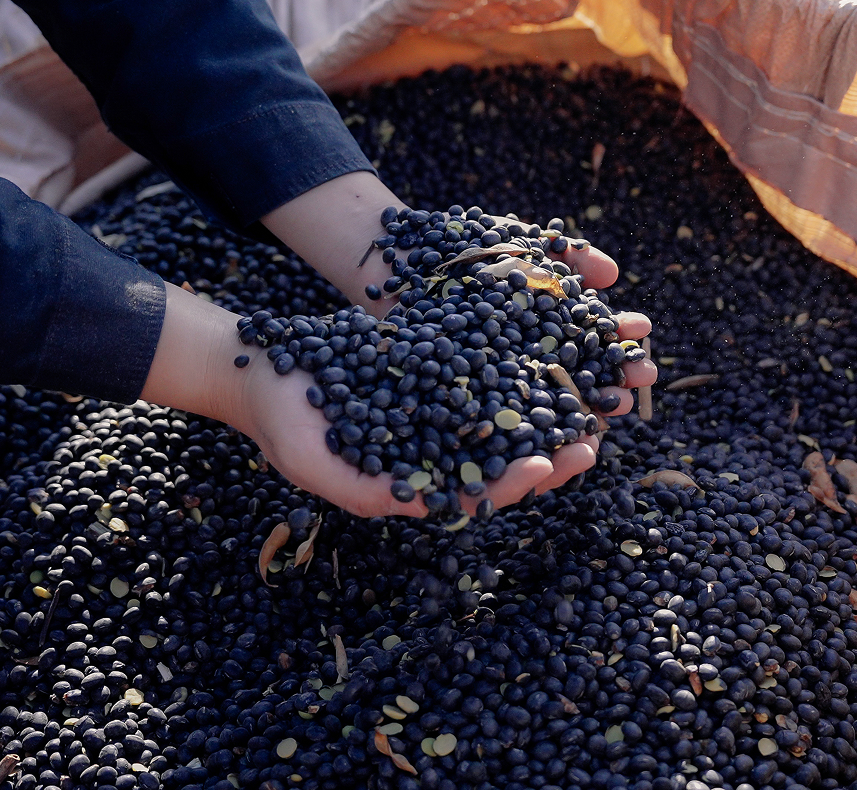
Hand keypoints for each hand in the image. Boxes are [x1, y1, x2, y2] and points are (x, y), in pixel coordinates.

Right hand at [233, 354, 567, 517]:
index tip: (551, 465)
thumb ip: (367, 490)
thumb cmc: (281, 425)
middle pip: (503, 459)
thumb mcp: (315, 464)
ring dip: (545, 410)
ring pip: (504, 416)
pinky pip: (484, 370)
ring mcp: (437, 413)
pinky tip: (550, 349)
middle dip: (549, 451)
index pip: (475, 495)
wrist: (262, 370)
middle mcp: (435, 453)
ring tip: (588, 397)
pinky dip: (518, 365)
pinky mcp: (435, 372)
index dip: (515, 483)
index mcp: (415, 485)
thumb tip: (424, 507)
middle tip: (595, 439)